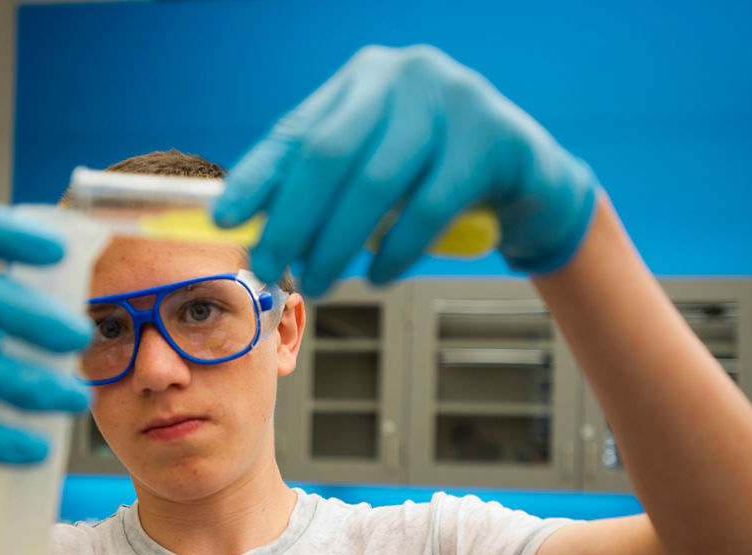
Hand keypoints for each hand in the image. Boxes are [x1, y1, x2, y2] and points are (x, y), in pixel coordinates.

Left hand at [215, 44, 598, 296]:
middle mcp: (403, 76)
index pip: (297, 132)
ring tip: (320, 283)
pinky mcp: (492, 137)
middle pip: (329, 154)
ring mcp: (451, 99)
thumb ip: (322, 187)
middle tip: (272, 268)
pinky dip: (396, 251)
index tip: (223, 221)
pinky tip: (379, 277)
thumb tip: (251, 229)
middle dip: (293, 220)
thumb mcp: (375, 172)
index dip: (256, 178)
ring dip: (339, 244)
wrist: (527, 178)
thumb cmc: (435, 178)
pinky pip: (429, 207)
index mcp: (362, 79)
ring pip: (375, 183)